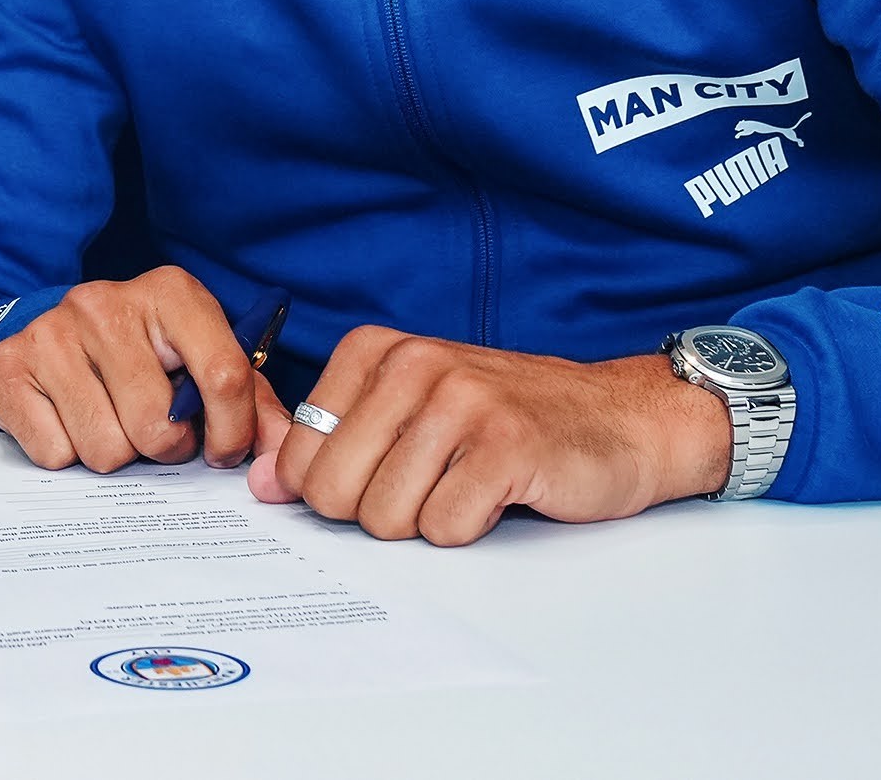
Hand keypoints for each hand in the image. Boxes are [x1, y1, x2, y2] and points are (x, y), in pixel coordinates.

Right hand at [0, 267, 266, 471]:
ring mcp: (51, 331)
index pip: (224, 373)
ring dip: (114, 452)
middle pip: (157, 426)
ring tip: (111, 420)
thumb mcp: (204, 366)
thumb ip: (252, 408)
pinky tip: (70, 420)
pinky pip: (54, 453)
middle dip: (160, 446)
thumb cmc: (146, 357)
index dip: (232, 432)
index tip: (221, 452)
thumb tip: (284, 456)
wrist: (56, 336)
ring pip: (105, 449)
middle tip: (150, 427)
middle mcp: (105, 302)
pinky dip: (66, 453)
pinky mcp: (8, 365)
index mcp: (170, 293)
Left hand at [245, 329, 730, 544]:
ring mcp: (461, 402)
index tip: (385, 473)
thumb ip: (331, 442)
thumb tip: (262, 484)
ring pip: (387, 518)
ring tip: (467, 483)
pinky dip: (470, 528)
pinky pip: (446, 528)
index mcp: (375, 351)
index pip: (300, 459)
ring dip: (429, 521)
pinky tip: (499, 492)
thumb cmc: (505, 418)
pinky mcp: (506, 446)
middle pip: (334, 494)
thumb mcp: (410, 412)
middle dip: (377, 513)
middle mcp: (413, 365)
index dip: (337, 490)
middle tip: (430, 486)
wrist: (618, 418)